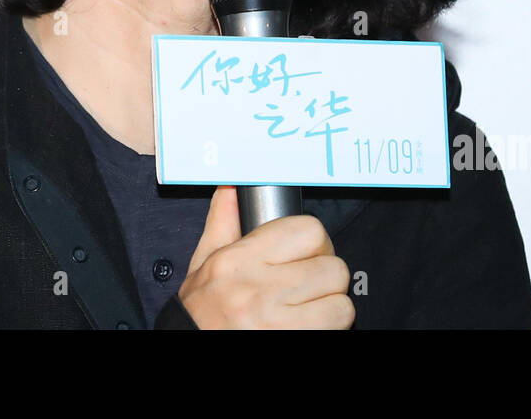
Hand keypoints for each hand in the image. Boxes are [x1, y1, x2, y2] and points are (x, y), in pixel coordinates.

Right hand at [177, 185, 354, 328]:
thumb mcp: (203, 266)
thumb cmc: (201, 314)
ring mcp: (277, 321)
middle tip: (309, 287)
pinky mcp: (293, 340)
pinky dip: (330, 327)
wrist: (189, 345)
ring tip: (308, 310)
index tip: (308, 256)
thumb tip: (231, 186)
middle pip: (333, 267)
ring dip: (330, 307)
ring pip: (341, 302)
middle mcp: (258, 290)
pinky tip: (308, 326)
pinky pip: (337, 327)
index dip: (316, 243)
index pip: (308, 231)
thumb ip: (222, 222)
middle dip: (326, 278)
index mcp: (238, 261)